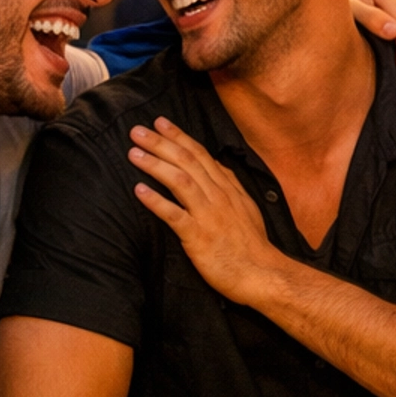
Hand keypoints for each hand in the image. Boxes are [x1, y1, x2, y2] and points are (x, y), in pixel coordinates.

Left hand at [128, 119, 282, 303]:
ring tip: (134, 153)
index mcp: (228, 188)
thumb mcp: (246, 207)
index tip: (160, 122)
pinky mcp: (199, 237)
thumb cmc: (251, 245)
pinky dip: (156, 201)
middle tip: (137, 131)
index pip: (200, 154)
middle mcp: (218, 196)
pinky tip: (139, 191)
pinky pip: (174, 215)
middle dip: (161, 143)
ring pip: (180, 181)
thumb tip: (216, 166)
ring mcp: (209, 215)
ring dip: (155, 165)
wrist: (262, 274)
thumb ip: (230, 185)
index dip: (179, 136)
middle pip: (187, 161)